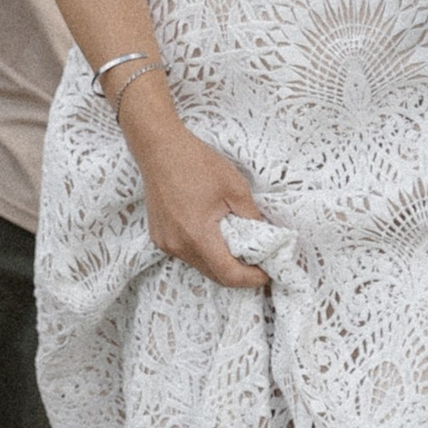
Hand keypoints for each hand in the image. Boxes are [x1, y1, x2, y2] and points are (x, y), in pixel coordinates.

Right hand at [128, 106, 270, 293]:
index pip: (228, 274)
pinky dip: (206, 252)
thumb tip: (265, 238)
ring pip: (201, 265)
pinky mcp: (160, 237)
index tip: (268, 272)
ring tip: (242, 247)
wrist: (159, 148)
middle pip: (214, 274)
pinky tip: (218, 236)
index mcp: (197, 235)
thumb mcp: (236, 188)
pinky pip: (188, 254)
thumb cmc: (197, 163)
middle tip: (260, 262)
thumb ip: (252, 217)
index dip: (252, 278)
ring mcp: (165, 242)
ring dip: (222, 262)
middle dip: (240, 273)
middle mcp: (177, 245)